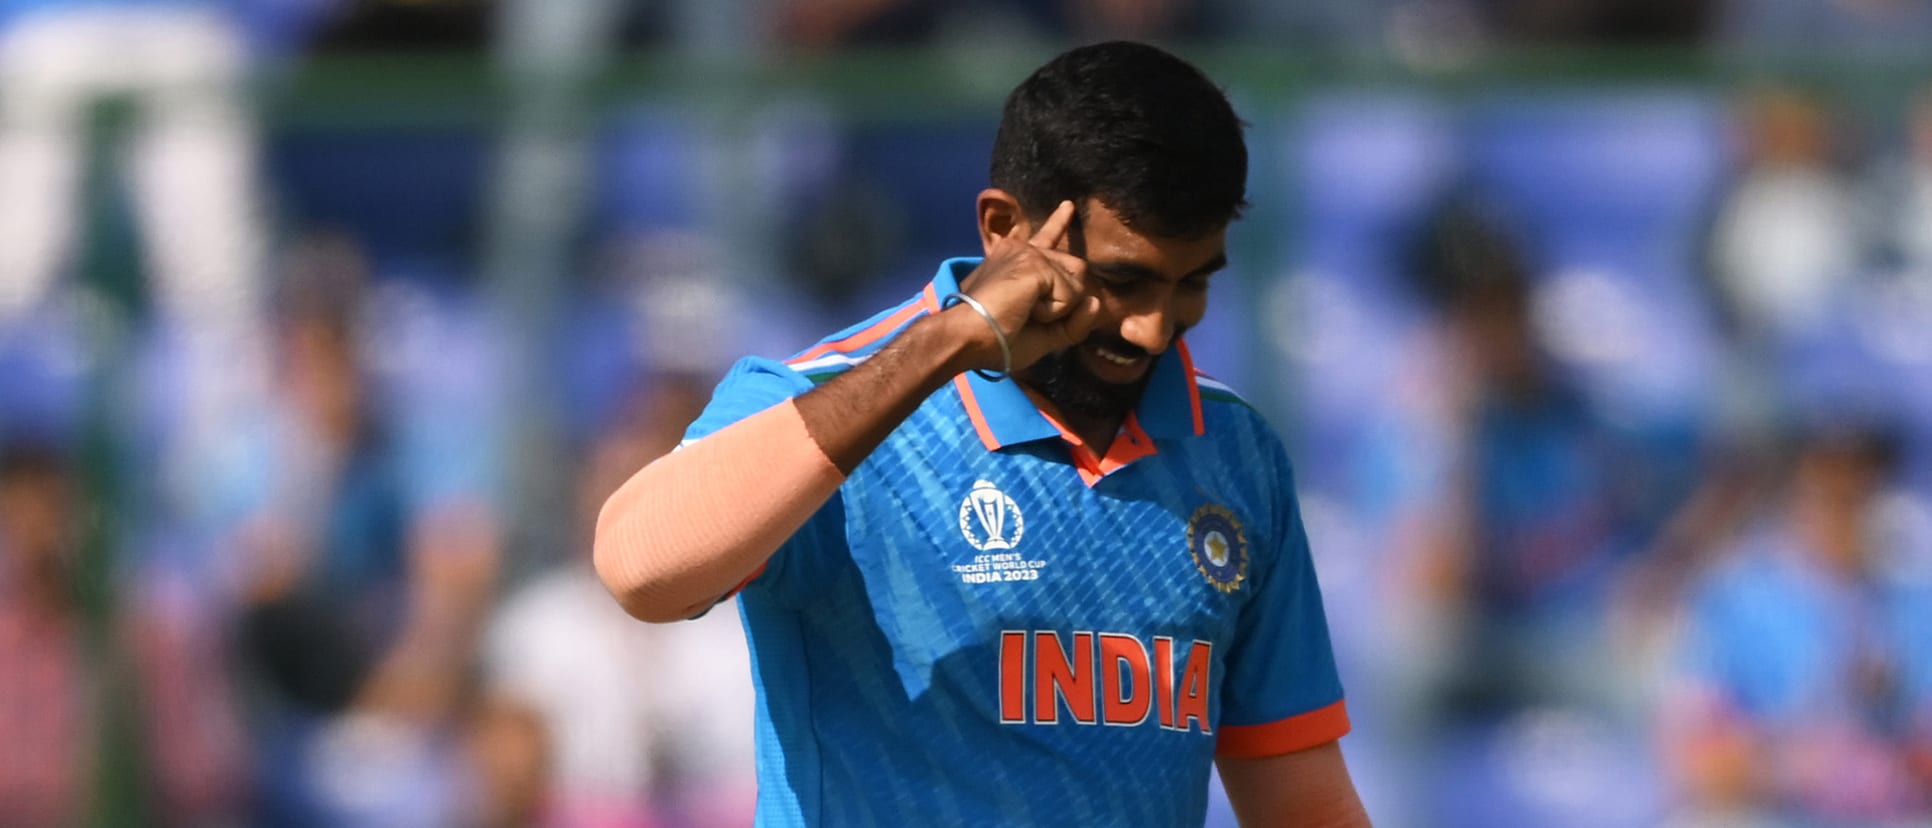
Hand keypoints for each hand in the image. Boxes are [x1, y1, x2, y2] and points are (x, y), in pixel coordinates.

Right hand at [950, 200, 1104, 373]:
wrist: (967, 337)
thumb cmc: (996, 340)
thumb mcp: (1043, 335)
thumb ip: (1073, 322)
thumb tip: (1095, 303)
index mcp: (1015, 259)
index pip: (1046, 238)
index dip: (1059, 222)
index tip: (1069, 205)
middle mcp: (1022, 250)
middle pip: (1075, 270)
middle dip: (1065, 301)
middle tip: (1027, 315)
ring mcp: (1029, 253)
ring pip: (1075, 284)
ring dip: (1058, 310)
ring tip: (1023, 312)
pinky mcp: (1036, 263)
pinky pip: (1070, 294)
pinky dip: (1053, 312)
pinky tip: (1025, 310)